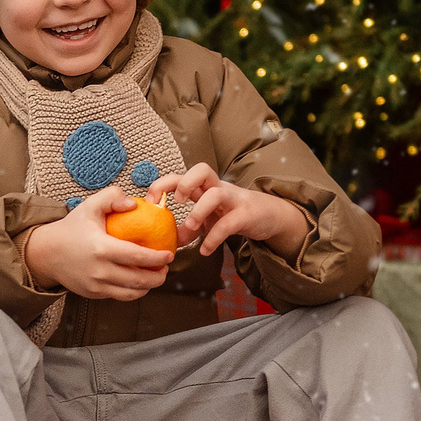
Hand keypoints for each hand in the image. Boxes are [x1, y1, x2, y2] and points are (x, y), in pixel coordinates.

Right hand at [23, 188, 173, 300]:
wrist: (46, 253)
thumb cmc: (72, 228)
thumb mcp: (90, 206)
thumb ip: (112, 197)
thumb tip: (134, 203)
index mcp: (101, 248)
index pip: (137, 256)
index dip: (157, 258)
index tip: (169, 254)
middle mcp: (99, 271)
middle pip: (139, 280)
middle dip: (158, 276)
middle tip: (166, 268)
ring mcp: (96, 286)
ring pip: (131, 293)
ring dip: (149, 287)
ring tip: (156, 276)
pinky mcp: (93, 294)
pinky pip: (119, 296)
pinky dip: (134, 291)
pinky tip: (139, 282)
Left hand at [147, 163, 311, 260]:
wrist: (269, 217)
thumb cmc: (234, 214)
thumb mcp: (208, 220)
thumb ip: (188, 229)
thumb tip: (168, 240)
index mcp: (206, 187)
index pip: (182, 174)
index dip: (164, 183)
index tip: (151, 200)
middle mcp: (219, 188)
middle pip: (202, 170)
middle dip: (184, 182)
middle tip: (177, 202)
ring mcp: (234, 200)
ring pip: (216, 194)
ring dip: (199, 210)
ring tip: (191, 227)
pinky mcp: (246, 215)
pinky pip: (229, 223)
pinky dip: (214, 238)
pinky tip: (205, 250)